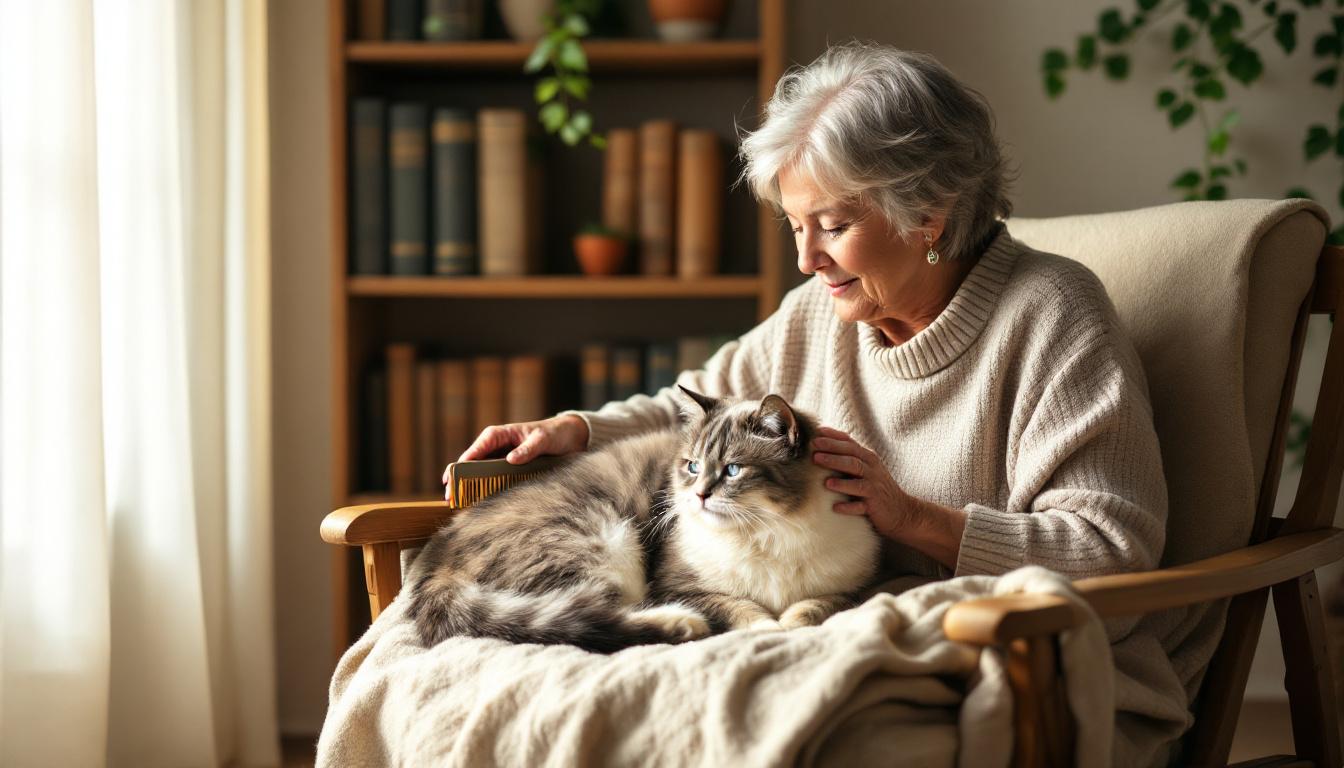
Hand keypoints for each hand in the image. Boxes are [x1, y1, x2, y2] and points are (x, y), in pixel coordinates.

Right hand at [444, 415, 588, 494]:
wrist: (569, 437)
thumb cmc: (554, 433)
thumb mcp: (543, 439)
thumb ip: (528, 449)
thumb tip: (511, 459)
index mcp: (498, 435)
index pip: (474, 451)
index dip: (460, 465)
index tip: (451, 480)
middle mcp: (495, 447)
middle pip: (470, 465)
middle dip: (458, 480)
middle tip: (450, 499)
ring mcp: (500, 459)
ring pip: (478, 475)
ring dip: (469, 488)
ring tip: (459, 506)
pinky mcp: (508, 469)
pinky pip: (492, 480)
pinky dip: (483, 491)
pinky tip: (478, 504)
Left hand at [811, 426, 910, 538]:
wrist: (902, 510)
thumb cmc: (876, 487)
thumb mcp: (866, 467)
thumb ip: (849, 455)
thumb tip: (820, 443)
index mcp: (868, 458)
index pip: (849, 444)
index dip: (833, 438)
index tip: (816, 432)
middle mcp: (872, 470)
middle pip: (852, 459)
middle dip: (833, 454)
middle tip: (814, 451)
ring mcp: (874, 487)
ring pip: (857, 482)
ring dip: (841, 482)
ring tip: (826, 482)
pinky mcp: (875, 505)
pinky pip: (861, 506)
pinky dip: (849, 507)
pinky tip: (836, 507)